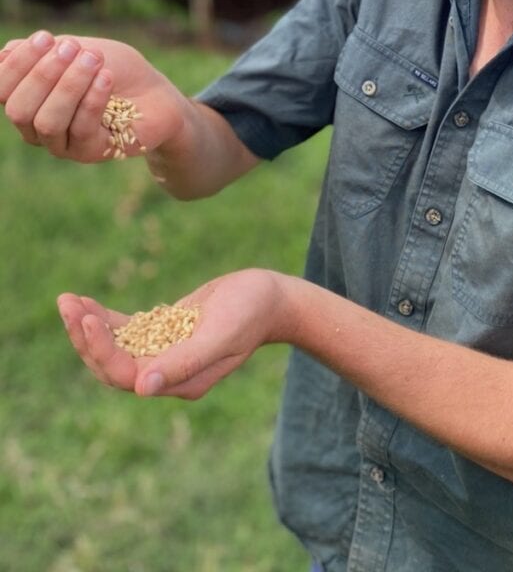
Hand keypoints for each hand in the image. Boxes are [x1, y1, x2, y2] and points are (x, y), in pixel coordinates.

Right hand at [0, 30, 185, 161]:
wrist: (156, 92)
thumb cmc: (112, 68)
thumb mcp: (77, 50)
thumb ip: (42, 53)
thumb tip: (3, 53)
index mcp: (27, 100)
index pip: (2, 89)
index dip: (17, 64)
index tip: (46, 37)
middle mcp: (37, 128)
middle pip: (19, 109)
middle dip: (43, 74)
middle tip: (73, 47)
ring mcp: (62, 144)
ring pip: (47, 122)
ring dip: (68, 86)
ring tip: (93, 59)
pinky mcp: (90, 152)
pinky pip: (81, 129)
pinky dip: (92, 99)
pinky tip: (106, 77)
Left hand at [57, 269, 290, 399]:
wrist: (272, 298)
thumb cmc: (252, 313)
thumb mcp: (221, 335)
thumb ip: (185, 362)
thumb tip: (143, 389)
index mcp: (180, 382)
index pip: (126, 375)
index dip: (101, 350)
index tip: (87, 319)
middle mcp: (167, 374)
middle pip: (111, 365)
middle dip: (84, 338)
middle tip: (66, 304)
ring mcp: (164, 354)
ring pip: (114, 348)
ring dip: (87, 327)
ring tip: (67, 300)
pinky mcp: (164, 332)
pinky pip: (125, 331)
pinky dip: (103, 319)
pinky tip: (85, 302)